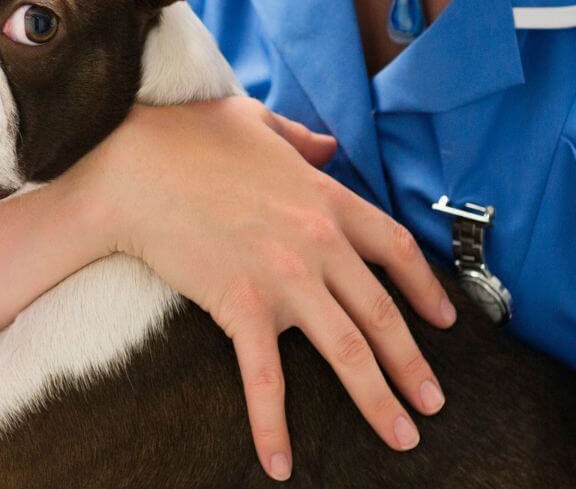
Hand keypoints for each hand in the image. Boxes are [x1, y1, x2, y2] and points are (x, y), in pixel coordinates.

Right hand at [65, 97, 455, 480]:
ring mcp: (285, 278)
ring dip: (379, 399)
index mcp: (326, 199)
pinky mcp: (242, 306)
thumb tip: (327, 146)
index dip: (426, 289)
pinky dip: (275, 426)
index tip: (445, 321)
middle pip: (383, 313)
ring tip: (400, 435)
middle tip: (432, 404)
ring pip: (348, 350)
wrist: (131, 169)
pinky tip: (281, 463)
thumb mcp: (254, 121)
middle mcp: (318, 243)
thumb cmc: (184, 137)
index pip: (395, 249)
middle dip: (413, 365)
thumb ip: (300, 138)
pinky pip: (266, 378)